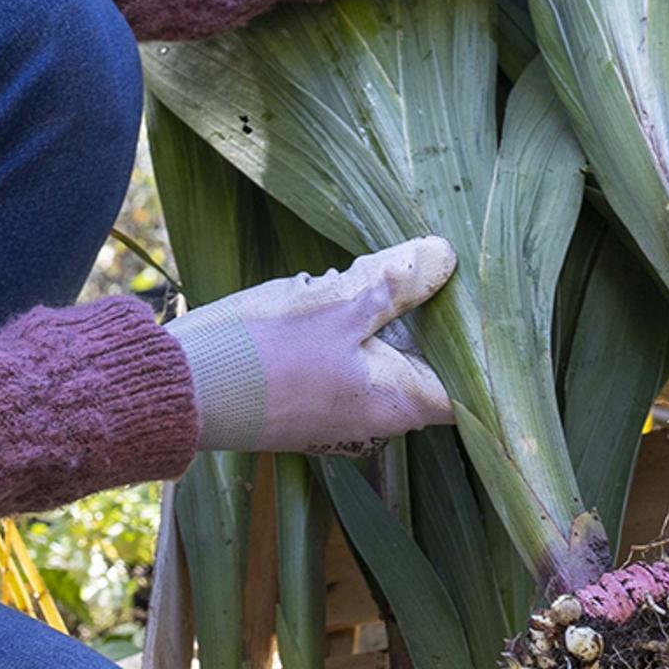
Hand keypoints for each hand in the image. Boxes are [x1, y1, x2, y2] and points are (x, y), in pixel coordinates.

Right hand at [167, 239, 456, 453]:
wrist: (184, 386)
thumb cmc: (266, 351)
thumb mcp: (338, 304)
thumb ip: (396, 282)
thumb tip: (445, 256)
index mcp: (398, 402)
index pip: (469, 387)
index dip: (482, 345)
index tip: (484, 296)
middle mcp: (377, 412)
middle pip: (427, 361)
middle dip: (432, 312)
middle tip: (437, 258)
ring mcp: (341, 404)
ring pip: (385, 351)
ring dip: (388, 311)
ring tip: (389, 263)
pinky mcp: (309, 390)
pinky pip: (350, 353)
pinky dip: (354, 321)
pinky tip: (340, 286)